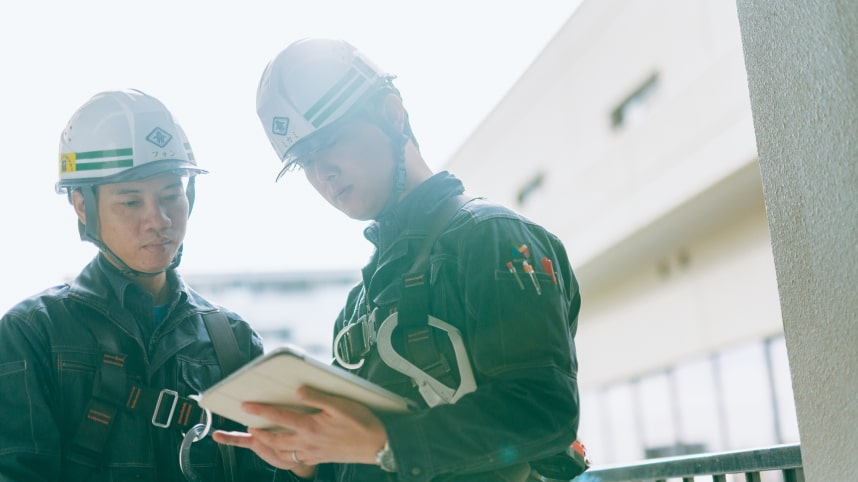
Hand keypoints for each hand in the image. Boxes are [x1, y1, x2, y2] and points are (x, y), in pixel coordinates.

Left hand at [212, 386, 387, 471]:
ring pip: (280, 453)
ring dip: (264, 447)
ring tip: (255, 440)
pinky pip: (294, 460)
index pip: (279, 418)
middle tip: (244, 427)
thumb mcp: (341, 404)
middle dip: (255, 434)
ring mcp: (312, 453)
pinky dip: (281, 456)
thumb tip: (299, 391)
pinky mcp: (318, 458)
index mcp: (311, 426)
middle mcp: (307, 442)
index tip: (246, 406)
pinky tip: (281, 451)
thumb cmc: (362, 423)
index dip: (260, 411)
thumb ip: (317, 397)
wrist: (378, 445)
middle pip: (273, 440)